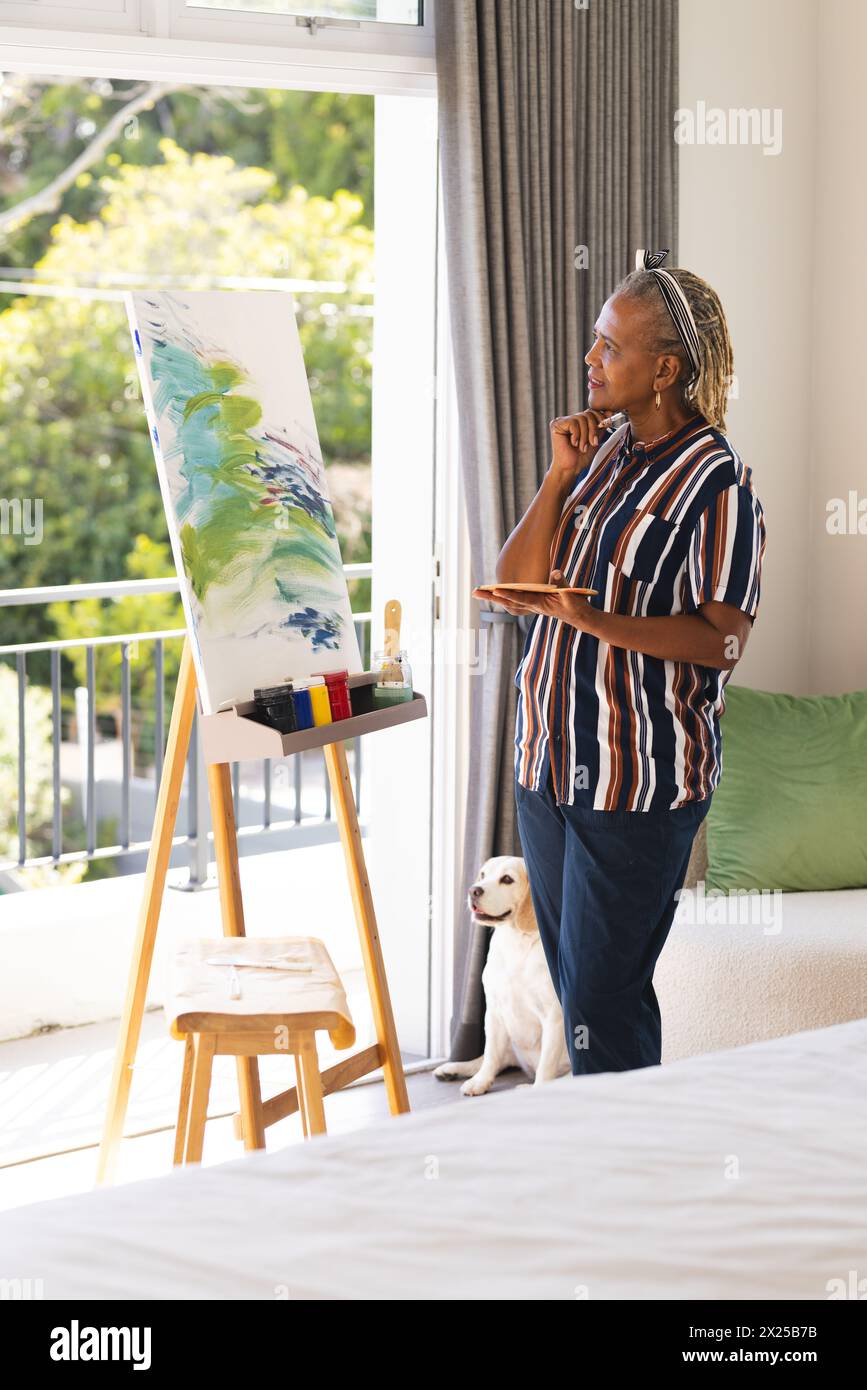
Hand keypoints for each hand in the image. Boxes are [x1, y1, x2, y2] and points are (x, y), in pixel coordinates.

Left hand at [472, 570, 599, 632]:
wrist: (579, 617)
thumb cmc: (576, 604)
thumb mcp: (572, 593)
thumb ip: (562, 582)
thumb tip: (555, 571)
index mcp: (541, 604)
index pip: (521, 598)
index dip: (508, 594)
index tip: (495, 589)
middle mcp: (532, 606)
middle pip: (508, 602)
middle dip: (491, 597)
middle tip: (475, 592)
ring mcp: (531, 607)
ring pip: (508, 603)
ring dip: (493, 598)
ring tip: (477, 592)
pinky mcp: (532, 605)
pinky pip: (513, 602)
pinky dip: (502, 598)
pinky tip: (493, 594)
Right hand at [549, 409, 616, 478]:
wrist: (570, 469)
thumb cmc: (581, 457)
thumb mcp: (595, 438)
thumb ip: (600, 426)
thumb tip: (609, 412)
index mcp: (578, 421)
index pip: (591, 411)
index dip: (600, 418)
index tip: (606, 426)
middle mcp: (569, 419)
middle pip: (587, 414)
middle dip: (593, 429)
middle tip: (593, 443)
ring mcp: (562, 421)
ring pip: (581, 419)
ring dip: (585, 435)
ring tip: (582, 447)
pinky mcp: (556, 425)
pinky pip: (573, 423)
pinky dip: (577, 435)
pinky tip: (574, 444)